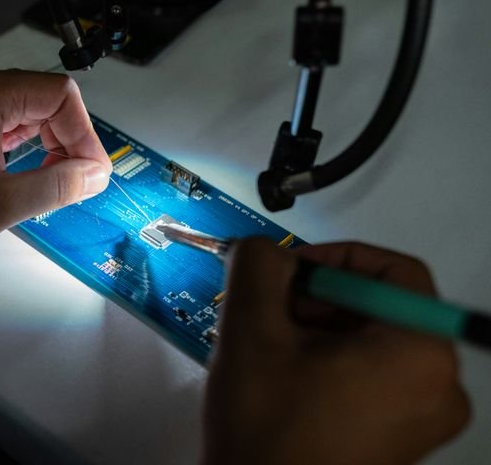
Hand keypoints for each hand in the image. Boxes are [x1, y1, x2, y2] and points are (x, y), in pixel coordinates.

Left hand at [0, 69, 111, 282]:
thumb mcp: (0, 203)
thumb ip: (56, 185)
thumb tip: (96, 174)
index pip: (60, 95)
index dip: (83, 134)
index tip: (90, 174)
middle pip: (49, 101)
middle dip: (70, 141)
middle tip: (76, 184)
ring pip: (33, 114)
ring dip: (52, 147)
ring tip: (56, 186)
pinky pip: (13, 127)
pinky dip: (31, 150)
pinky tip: (33, 179)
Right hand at [202, 239, 469, 464]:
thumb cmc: (268, 433)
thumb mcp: (252, 332)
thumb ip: (257, 268)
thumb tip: (262, 249)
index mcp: (420, 353)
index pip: (393, 271)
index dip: (333, 258)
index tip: (289, 269)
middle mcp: (438, 388)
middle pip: (381, 308)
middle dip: (317, 299)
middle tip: (268, 308)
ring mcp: (422, 420)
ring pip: (372, 344)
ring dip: (317, 331)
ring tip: (268, 345)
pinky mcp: (399, 441)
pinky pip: (372, 379)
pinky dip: (329, 364)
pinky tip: (283, 374)